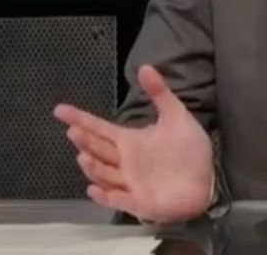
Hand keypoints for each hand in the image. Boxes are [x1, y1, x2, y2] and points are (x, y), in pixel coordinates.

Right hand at [53, 64, 212, 222]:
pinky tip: (94, 190)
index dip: (80, 119)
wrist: (206, 181)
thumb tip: (145, 66)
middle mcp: (125, 162)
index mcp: (130, 141)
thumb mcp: (176, 117)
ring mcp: (130, 183)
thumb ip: (160, 93)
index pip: (100, 128)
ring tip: (83, 156)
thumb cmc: (188, 151)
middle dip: (85, 142)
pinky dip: (106, 196)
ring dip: (93, 167)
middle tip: (74, 132)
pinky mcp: (140, 201)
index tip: (60, 110)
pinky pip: (119, 200)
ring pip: (104, 174)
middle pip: (99, 150)